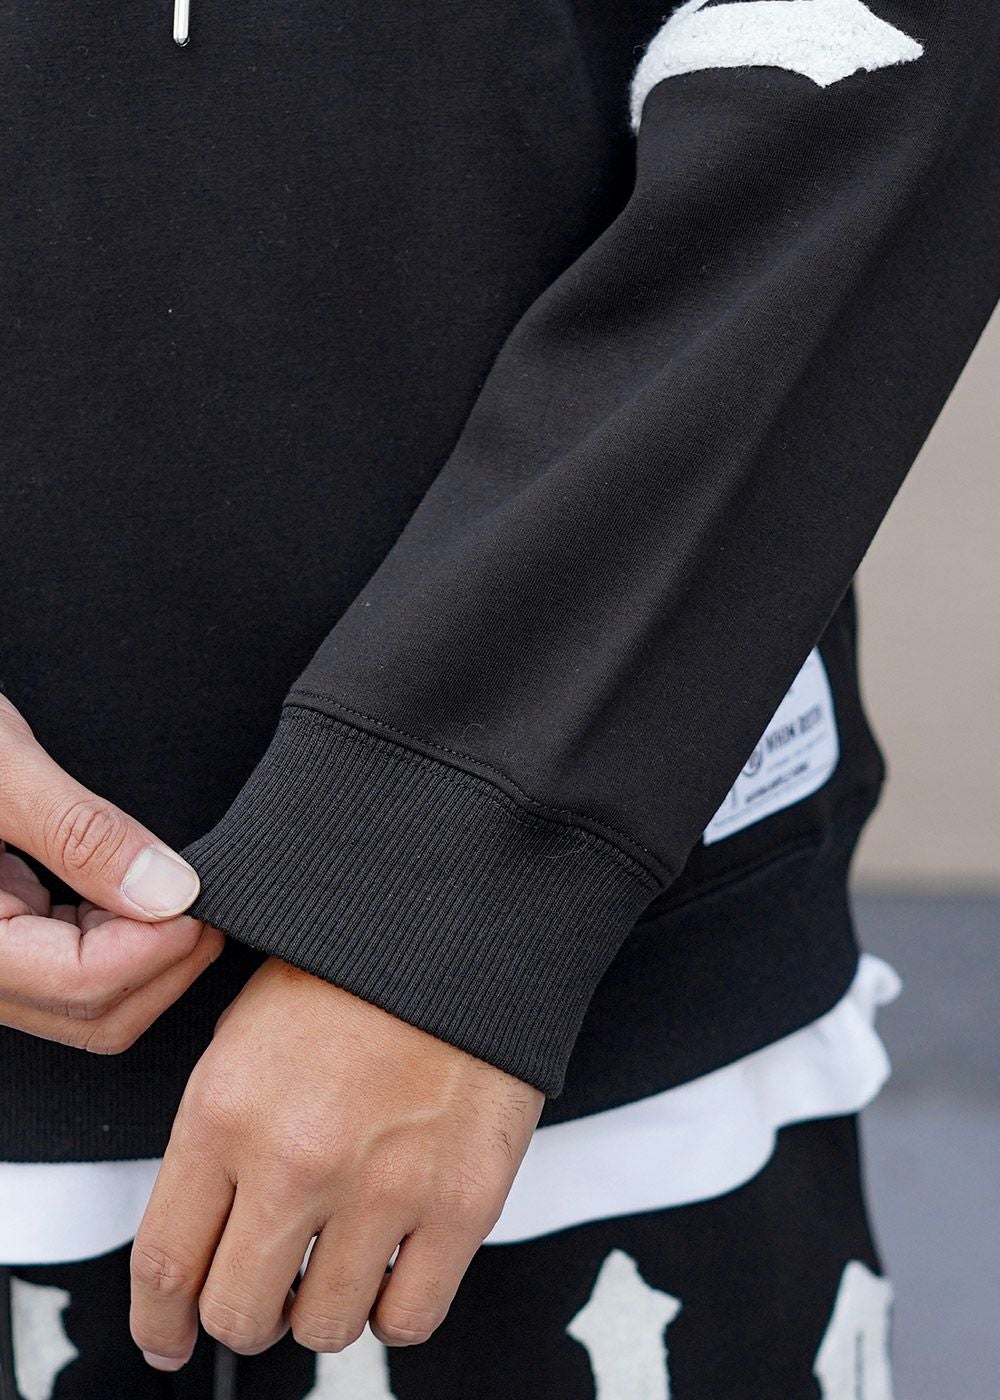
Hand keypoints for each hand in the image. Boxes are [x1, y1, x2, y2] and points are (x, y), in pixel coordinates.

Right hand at [0, 693, 223, 1050]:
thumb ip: (79, 832)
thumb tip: (168, 890)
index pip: (79, 982)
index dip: (158, 946)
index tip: (203, 897)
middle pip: (89, 1013)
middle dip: (164, 963)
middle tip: (209, 899)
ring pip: (82, 1001)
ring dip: (145, 955)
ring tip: (178, 890)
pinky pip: (63, 968)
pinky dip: (112, 938)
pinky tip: (129, 891)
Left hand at [130, 958, 544, 1367]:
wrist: (464, 917)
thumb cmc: (360, 961)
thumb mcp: (248, 1027)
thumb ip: (217, 1132)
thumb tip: (201, 1223)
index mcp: (226, 1109)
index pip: (165, 1263)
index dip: (160, 1321)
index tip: (170, 1335)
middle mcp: (295, 1159)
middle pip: (238, 1314)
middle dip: (244, 1316)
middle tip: (264, 1294)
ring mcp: (381, 1187)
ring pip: (323, 1327)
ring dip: (322, 1311)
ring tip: (338, 1264)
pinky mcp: (462, 1201)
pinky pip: (409, 1317)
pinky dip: (394, 1307)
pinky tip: (394, 1263)